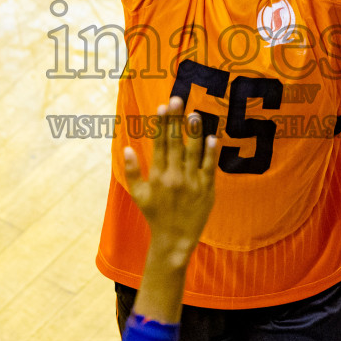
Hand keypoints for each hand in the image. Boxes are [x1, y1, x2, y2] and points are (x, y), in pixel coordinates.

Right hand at [123, 97, 218, 267]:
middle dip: (176, 121)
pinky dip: (211, 152)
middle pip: (176, 143)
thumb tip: (127, 148)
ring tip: (194, 114)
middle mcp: (174, 177)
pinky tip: (213, 136)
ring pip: (193, 152)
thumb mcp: (138, 195)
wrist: (175, 240)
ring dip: (194, 132)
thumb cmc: (155, 215)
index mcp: (158, 176)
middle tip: (177, 99)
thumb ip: (133, 171)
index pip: (159, 145)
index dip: (161, 125)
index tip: (162, 107)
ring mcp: (192, 183)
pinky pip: (210, 167)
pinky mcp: (207, 190)